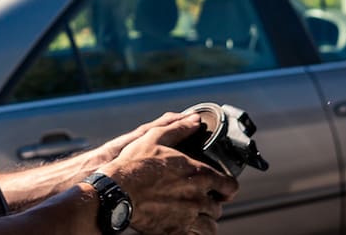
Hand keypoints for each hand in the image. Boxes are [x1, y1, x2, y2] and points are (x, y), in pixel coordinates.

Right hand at [98, 114, 238, 234]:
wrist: (116, 192)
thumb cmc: (134, 164)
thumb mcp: (155, 137)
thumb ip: (179, 128)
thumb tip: (195, 121)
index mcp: (198, 174)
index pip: (229, 186)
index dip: (228, 186)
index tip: (222, 187)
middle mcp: (197, 198)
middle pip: (218, 208)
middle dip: (212, 203)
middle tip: (201, 198)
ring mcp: (186, 218)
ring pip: (209, 226)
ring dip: (205, 220)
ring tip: (195, 215)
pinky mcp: (174, 232)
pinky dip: (192, 232)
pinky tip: (183, 225)